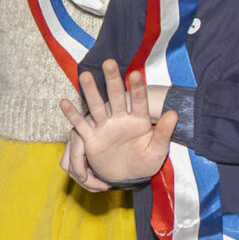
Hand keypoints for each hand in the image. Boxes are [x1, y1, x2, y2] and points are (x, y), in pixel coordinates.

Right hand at [58, 61, 174, 187]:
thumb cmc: (145, 162)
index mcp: (139, 120)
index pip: (139, 100)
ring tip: (84, 75)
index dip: (137, 88)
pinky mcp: (92, 138)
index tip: (135, 74)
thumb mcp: (157, 150)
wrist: (129, 177)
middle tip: (109, 62)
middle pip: (116, 97)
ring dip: (91, 91)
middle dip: (113, 80)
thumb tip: (174, 113)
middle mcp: (121, 119)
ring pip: (97, 106)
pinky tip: (63, 102)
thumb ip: (164, 132)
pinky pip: (81, 125)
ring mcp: (105, 127)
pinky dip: (72, 115)